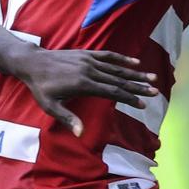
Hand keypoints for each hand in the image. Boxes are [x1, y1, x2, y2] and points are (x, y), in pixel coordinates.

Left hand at [15, 48, 157, 137]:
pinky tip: (135, 63)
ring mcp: (89, 61)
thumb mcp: (50, 106)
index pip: (112, 92)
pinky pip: (108, 56)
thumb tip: (80, 133)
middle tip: (155, 91)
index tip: (143, 104)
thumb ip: (67, 118)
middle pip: (119, 80)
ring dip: (135, 74)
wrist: (32, 63)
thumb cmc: (41, 88)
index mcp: (83, 84)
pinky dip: (122, 59)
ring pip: (116, 68)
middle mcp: (89, 70)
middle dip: (138, 86)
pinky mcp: (87, 54)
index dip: (129, 98)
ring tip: (152, 78)